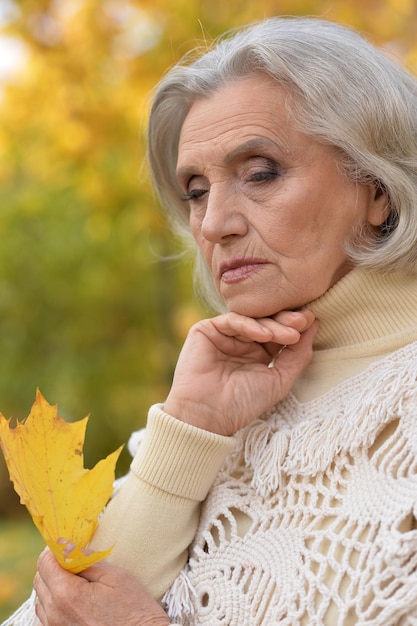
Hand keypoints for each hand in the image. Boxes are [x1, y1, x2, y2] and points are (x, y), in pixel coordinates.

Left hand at [34, 548, 169, 625]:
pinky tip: (74, 600)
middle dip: (53, 565)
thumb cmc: (133, 608)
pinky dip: (54, 602)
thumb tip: (65, 546)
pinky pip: (46, 615)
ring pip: (41, 598)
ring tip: (77, 581)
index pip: (45, 563)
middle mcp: (55, 614)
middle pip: (40, 579)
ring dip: (53, 584)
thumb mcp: (114, 576)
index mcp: (67, 594)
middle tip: (74, 560)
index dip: (55, 549)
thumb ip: (85, 560)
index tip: (68, 545)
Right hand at [164, 309, 317, 435]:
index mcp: (259, 353)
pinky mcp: (207, 330)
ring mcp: (225, 335)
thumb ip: (297, 355)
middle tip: (303, 321)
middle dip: (287, 320)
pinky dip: (250, 325)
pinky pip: (232, 321)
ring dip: (274, 324)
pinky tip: (265, 334)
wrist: (208, 415)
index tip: (312, 321)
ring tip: (290, 333)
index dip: (295, 326)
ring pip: (253, 318)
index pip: (279, 331)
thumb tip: (314, 324)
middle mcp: (242, 341)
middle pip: (268, 322)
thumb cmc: (242, 404)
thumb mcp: (279, 380)